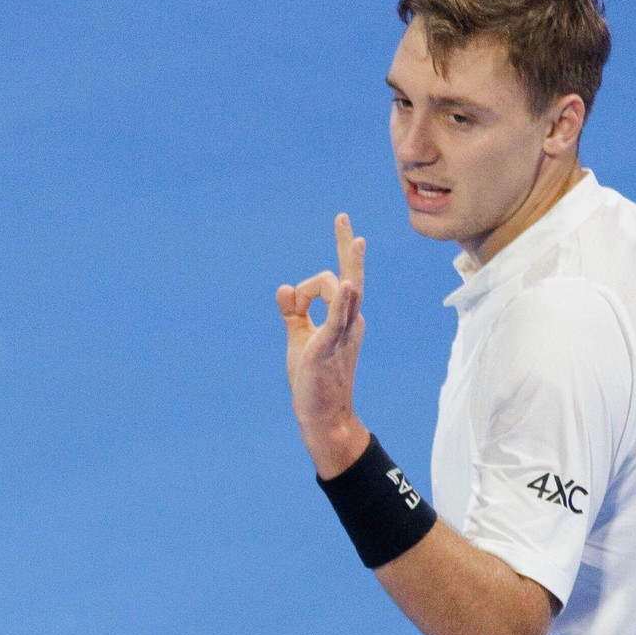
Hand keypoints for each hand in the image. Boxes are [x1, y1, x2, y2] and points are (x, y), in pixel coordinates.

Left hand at [277, 213, 369, 477]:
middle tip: (342, 218)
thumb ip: (293, 314)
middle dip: (346, 246)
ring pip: (341, 288)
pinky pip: (340, 317)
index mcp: (344, 318)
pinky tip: (346, 285)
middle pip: (351, 275)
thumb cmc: (313, 381)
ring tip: (304, 297)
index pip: (337, 282)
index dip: (329, 266)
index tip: (329, 250)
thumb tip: (284, 287)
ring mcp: (343, 331)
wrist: (324, 416)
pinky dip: (343, 300)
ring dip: (315, 287)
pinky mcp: (330, 344)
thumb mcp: (299, 340)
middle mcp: (350, 320)